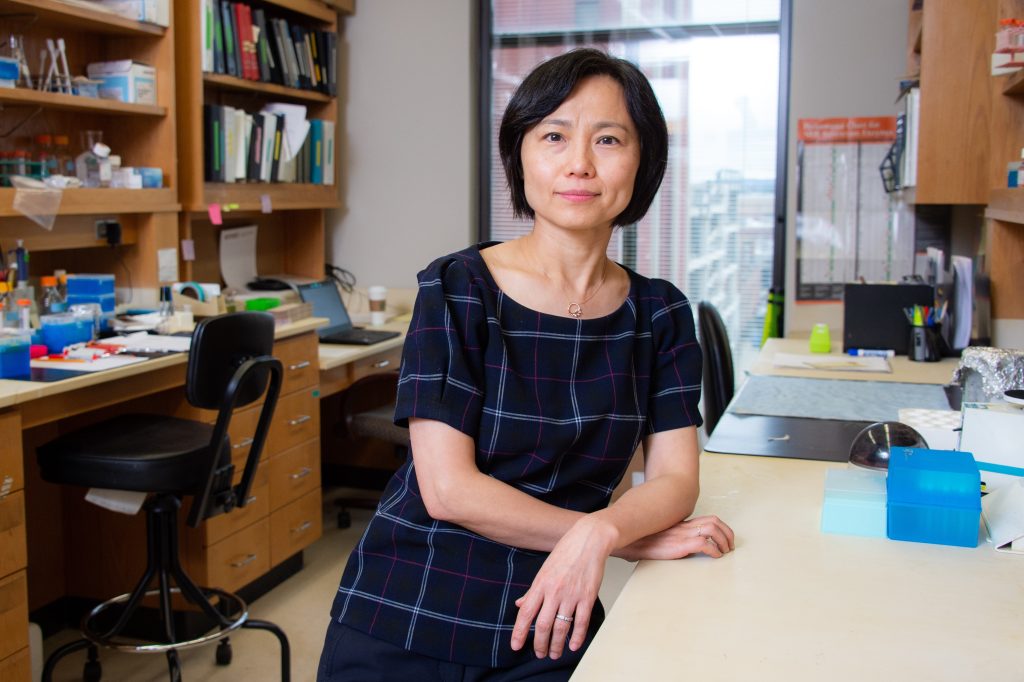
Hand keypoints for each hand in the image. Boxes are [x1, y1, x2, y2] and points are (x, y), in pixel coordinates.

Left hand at [510, 516, 613, 659]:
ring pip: (561, 627)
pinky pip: (581, 622)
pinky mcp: (588, 597)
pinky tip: (573, 645)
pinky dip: (578, 636)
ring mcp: (572, 595)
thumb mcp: (544, 569)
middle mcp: (554, 592)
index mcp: (541, 584)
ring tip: (554, 653)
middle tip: (539, 654)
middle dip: (539, 644)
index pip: (526, 612)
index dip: (519, 632)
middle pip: (543, 625)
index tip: (515, 645)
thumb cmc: (566, 552)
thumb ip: (532, 590)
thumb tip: (520, 604)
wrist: (589, 540)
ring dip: (556, 644)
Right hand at [615, 514, 734, 561]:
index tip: (725, 539)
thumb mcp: (656, 537)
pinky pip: (704, 544)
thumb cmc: (637, 541)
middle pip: (714, 521)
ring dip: (724, 541)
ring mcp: (681, 534)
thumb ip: (668, 539)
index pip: (707, 519)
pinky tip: (715, 557)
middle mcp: (682, 526)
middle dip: (728, 534)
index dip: (721, 528)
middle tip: (730, 546)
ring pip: (713, 529)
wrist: (624, 539)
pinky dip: (714, 551)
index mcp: (679, 524)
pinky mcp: (679, 545)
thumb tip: (677, 549)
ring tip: (725, 552)